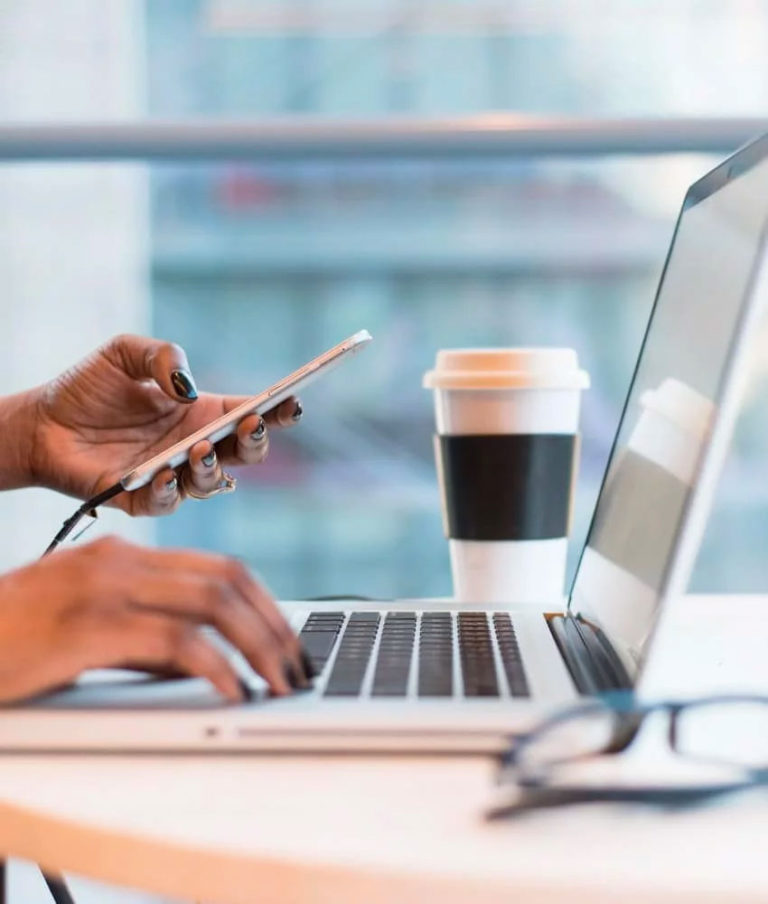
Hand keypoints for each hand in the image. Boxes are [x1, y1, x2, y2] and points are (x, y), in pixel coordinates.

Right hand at [0, 535, 309, 703]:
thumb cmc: (11, 641)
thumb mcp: (88, 628)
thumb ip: (146, 637)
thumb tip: (208, 663)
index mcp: (123, 556)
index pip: (219, 566)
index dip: (265, 603)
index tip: (288, 640)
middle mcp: (120, 561)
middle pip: (227, 579)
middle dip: (274, 625)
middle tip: (297, 666)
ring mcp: (105, 588)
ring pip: (212, 603)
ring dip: (259, 645)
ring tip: (280, 683)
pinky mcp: (88, 626)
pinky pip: (175, 641)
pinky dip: (216, 667)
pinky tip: (232, 691)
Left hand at [29, 334, 302, 514]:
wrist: (39, 422)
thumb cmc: (87, 388)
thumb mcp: (125, 352)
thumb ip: (163, 356)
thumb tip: (188, 388)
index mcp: (201, 412)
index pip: (251, 413)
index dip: (277, 410)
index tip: (293, 401)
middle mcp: (194, 446)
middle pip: (245, 453)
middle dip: (257, 442)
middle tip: (252, 424)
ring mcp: (171, 475)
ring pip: (212, 483)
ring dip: (213, 468)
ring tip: (200, 448)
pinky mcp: (141, 499)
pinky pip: (167, 503)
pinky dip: (172, 491)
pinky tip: (165, 472)